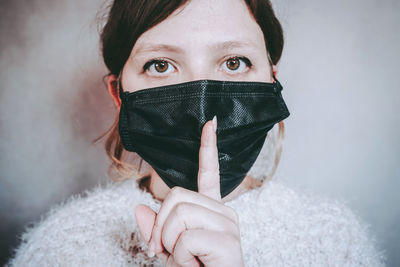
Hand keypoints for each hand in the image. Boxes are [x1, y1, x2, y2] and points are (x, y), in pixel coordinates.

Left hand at [135, 116, 244, 266]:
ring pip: (179, 213)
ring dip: (169, 242)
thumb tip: (139, 207)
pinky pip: (186, 237)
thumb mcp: (167, 251)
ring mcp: (228, 224)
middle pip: (176, 196)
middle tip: (164, 250)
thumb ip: (154, 229)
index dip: (208, 147)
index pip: (209, 173)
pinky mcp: (227, 241)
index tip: (211, 123)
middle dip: (160, 226)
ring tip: (184, 258)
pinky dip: (178, 256)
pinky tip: (194, 264)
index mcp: (211, 210)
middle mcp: (223, 211)